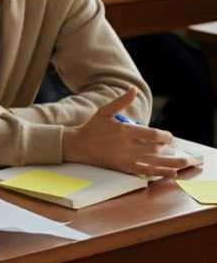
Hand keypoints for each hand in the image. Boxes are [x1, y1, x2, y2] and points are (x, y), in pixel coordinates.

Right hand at [61, 88, 191, 176]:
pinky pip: (146, 171)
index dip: (165, 136)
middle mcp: (127, 146)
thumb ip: (121, 101)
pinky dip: (160, 172)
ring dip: (171, 163)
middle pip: (155, 149)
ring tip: (184, 163)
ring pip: (154, 161)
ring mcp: (126, 158)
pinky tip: (171, 173)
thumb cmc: (92, 127)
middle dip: (166, 148)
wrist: (77, 145)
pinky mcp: (123, 167)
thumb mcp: (104, 111)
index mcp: (125, 131)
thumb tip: (133, 89)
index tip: (168, 137)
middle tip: (170, 147)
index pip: (153, 135)